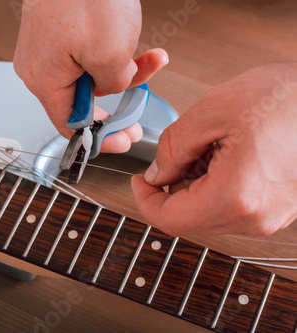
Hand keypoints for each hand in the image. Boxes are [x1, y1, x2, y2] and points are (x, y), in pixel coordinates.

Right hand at [13, 0, 167, 153]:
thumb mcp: (112, 54)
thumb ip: (115, 85)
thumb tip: (115, 87)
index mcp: (44, 80)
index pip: (70, 126)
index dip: (99, 138)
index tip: (122, 140)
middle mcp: (40, 67)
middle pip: (82, 101)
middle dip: (117, 103)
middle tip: (139, 112)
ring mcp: (48, 49)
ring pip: (90, 77)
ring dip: (122, 73)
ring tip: (149, 61)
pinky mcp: (59, 34)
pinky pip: (87, 55)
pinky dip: (114, 54)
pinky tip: (139, 49)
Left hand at [132, 62, 296, 235]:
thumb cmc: (287, 98)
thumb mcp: (212, 112)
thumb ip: (173, 148)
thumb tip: (156, 174)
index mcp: (236, 197)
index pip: (170, 220)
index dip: (145, 200)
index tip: (139, 180)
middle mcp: (255, 217)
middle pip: (188, 218)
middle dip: (172, 187)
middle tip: (180, 150)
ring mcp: (270, 217)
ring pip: (208, 213)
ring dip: (195, 185)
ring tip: (211, 146)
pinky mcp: (277, 209)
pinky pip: (231, 207)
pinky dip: (216, 185)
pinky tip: (226, 154)